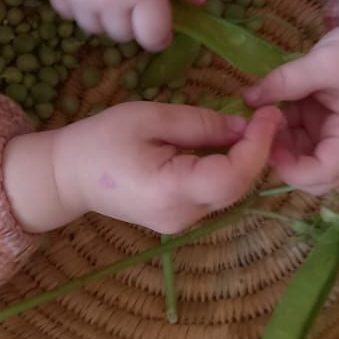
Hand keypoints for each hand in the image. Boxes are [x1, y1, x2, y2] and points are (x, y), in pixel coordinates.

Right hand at [2, 103, 281, 235]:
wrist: (67, 176)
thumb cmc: (101, 140)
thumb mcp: (150, 117)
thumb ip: (199, 123)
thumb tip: (242, 126)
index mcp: (170, 191)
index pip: (231, 176)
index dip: (257, 147)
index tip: (270, 115)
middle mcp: (182, 216)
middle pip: (236, 188)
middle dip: (257, 151)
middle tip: (268, 115)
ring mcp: (181, 223)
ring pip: (229, 193)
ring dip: (245, 161)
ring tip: (253, 126)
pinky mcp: (180, 219)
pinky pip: (214, 195)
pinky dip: (228, 170)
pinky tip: (229, 145)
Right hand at [40, 0, 202, 51]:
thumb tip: (198, 2)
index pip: (153, 38)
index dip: (159, 35)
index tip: (159, 25)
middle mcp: (112, 5)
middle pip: (123, 35)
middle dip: (132, 23)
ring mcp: (81, 0)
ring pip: (95, 28)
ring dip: (105, 17)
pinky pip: (68, 13)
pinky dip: (78, 6)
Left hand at [246, 13, 338, 192]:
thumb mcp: (323, 63)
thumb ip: (285, 81)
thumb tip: (248, 98)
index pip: (323, 173)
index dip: (292, 169)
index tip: (267, 147)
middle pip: (313, 176)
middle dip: (284, 161)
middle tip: (262, 132)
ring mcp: (331, 134)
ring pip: (300, 156)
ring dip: (279, 142)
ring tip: (262, 112)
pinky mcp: (321, 121)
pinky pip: (297, 135)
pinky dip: (281, 126)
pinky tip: (269, 105)